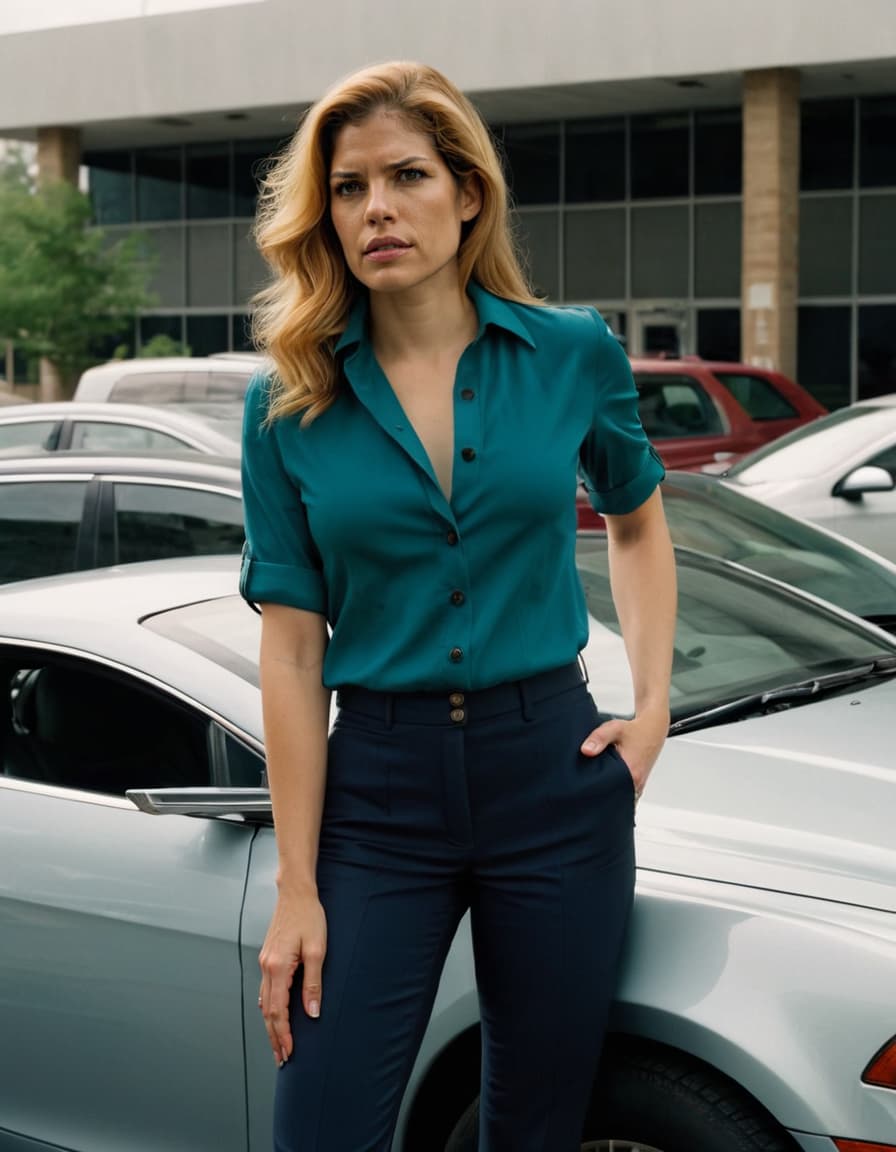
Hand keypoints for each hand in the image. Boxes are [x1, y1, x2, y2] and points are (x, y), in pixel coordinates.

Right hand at [258, 885, 326, 1065]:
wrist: (295, 893)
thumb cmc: (308, 917)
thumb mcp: (317, 950)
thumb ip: (313, 983)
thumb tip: (312, 1012)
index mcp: (278, 968)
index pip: (278, 1011)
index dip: (283, 1034)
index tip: (288, 1052)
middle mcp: (266, 967)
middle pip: (267, 1012)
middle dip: (274, 1037)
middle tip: (281, 1058)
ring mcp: (265, 962)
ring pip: (263, 1002)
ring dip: (270, 1025)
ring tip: (277, 1043)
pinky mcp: (268, 957)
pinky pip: (264, 990)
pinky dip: (268, 1008)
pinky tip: (272, 1015)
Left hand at [579, 711, 668, 798]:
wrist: (652, 730)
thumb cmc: (635, 731)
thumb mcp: (614, 728)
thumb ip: (599, 738)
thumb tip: (586, 750)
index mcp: (631, 773)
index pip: (609, 792)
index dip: (595, 790)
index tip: (585, 785)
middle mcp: (636, 783)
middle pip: (614, 797)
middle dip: (600, 794)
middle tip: (589, 784)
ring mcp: (638, 785)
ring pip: (621, 797)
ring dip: (609, 792)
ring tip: (598, 782)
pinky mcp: (638, 784)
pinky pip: (626, 794)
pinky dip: (617, 790)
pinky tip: (609, 781)